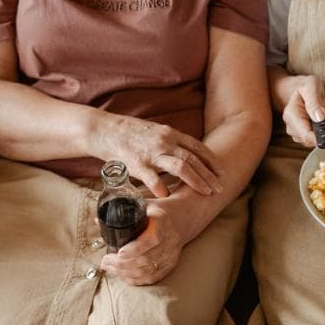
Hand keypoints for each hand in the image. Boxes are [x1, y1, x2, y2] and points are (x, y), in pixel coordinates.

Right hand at [90, 113, 222, 198]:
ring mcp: (151, 152)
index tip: (222, 172)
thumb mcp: (154, 132)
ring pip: (180, 167)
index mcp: (170, 133)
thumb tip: (184, 155)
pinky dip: (162, 187)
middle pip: (193, 159)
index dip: (211, 160)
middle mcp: (164, 141)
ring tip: (206, 193)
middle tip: (219, 188)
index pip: (197, 147)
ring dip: (196, 181)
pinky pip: (152, 177)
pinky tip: (169, 196)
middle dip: (209, 175)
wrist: (103, 128)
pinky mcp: (136, 162)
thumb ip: (170, 142)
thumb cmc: (128, 133)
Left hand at [100, 200, 186, 285]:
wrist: (182, 219)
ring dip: (127, 272)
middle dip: (123, 264)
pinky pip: (154, 277)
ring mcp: (170, 254)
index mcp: (162, 223)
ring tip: (110, 268)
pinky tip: (124, 277)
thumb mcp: (143, 206)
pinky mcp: (170, 264)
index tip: (119, 253)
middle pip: (147, 258)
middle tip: (105, 262)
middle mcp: (169, 240)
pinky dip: (138, 280)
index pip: (151, 239)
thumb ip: (121, 213)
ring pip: (148, 270)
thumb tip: (96, 221)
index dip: (135, 249)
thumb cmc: (158, 212)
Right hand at [280, 75, 324, 148]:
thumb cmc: (304, 86)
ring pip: (322, 138)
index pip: (307, 136)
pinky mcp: (309, 134)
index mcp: (292, 117)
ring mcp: (301, 133)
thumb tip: (320, 118)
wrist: (301, 89)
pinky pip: (324, 135)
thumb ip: (314, 101)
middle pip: (316, 139)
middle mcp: (294, 128)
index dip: (324, 137)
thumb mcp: (310, 86)